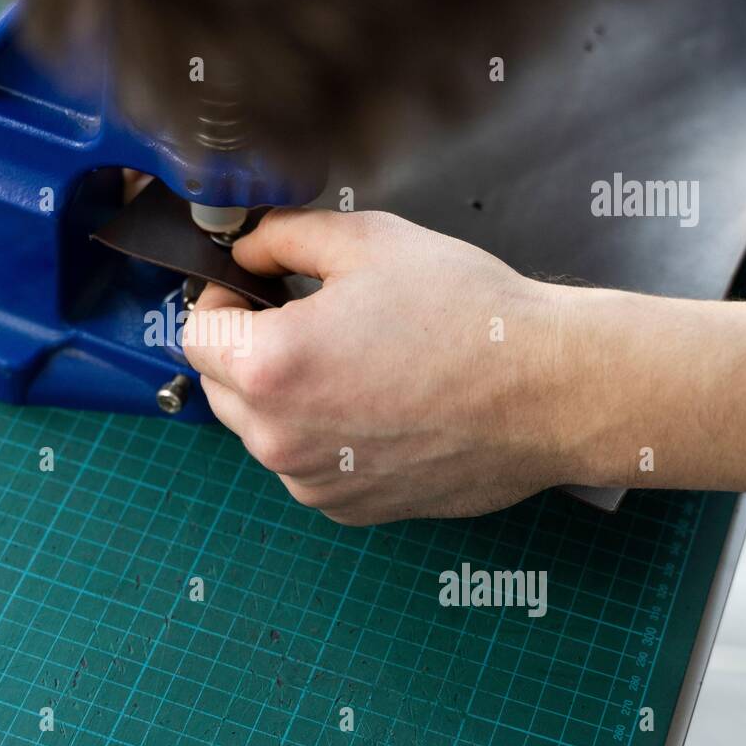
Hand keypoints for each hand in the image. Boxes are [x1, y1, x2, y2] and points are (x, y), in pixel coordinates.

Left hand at [181, 208, 570, 523]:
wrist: (550, 392)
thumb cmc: (468, 316)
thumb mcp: (367, 241)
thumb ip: (284, 237)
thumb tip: (246, 251)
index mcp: (270, 368)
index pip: (195, 333)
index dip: (221, 299)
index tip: (256, 288)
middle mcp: (279, 439)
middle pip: (220, 386)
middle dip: (246, 348)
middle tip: (306, 318)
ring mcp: (313, 482)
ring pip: (261, 431)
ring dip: (282, 395)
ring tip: (353, 362)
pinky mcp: (348, 508)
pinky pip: (305, 466)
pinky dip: (321, 436)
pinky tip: (377, 404)